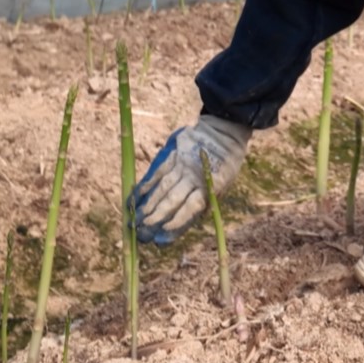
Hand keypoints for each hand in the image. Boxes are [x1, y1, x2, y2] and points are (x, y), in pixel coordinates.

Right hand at [132, 116, 251, 244]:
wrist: (225, 130)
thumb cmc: (226, 162)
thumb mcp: (223, 184)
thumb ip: (205, 199)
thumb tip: (186, 219)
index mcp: (209, 186)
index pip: (190, 207)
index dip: (176, 221)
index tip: (163, 232)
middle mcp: (193, 176)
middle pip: (172, 199)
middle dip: (157, 215)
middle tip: (143, 227)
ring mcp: (182, 164)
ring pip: (163, 187)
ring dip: (149, 203)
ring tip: (137, 216)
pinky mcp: (174, 154)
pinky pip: (158, 171)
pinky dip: (148, 183)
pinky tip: (138, 194)